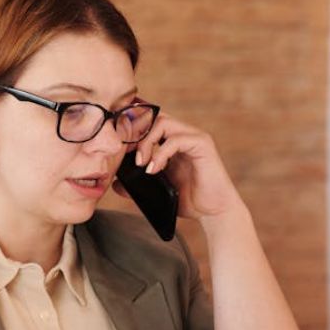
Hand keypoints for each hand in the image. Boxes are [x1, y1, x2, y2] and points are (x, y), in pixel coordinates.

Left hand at [115, 111, 243, 221]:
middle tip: (127, 156)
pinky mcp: (202, 144)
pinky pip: (175, 140)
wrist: (214, 211)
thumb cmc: (188, 199)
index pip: (148, 122)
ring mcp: (194, 137)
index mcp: (172, 141)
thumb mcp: (157, 190)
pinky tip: (154, 169)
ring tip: (141, 164)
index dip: (131, 131)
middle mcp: (183, 134)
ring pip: (162, 123)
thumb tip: (116, 183)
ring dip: (146, 142)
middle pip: (153, 117)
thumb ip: (137, 185)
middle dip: (135, 134)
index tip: (118, 150)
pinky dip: (160, 153)